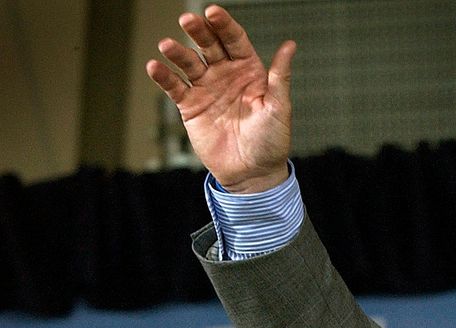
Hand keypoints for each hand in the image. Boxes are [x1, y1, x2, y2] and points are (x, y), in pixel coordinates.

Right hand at [145, 4, 294, 192]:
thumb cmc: (272, 141)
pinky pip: (174, 87)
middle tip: (189, 20)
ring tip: (167, 45)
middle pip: (209, 45)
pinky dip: (164, 77)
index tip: (213, 12)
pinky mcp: (191, 106)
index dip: (224, 25)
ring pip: (189, 63)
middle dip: (199, 31)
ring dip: (177, 52)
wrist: (253, 173)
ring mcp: (207, 88)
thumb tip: (290, 45)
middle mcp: (226, 74)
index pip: (235, 40)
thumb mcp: (279, 107)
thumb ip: (280, 76)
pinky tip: (155, 67)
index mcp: (249, 71)